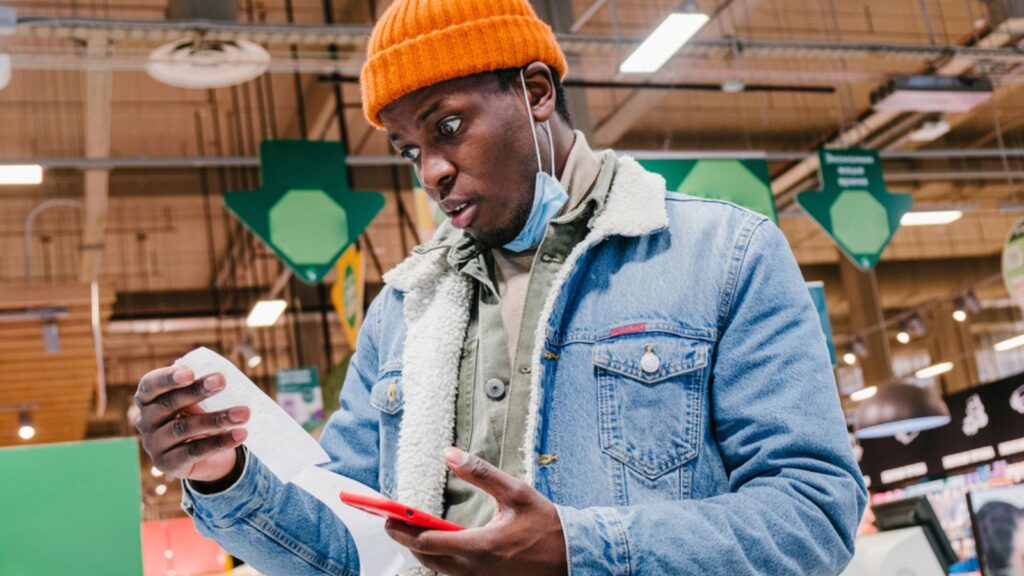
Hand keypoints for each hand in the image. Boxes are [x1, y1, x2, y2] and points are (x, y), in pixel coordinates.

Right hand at [135, 366, 249, 482]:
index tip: (189, 372)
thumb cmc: (197, 415)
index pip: (150, 384)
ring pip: (185, 428)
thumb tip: (218, 377)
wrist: (202, 457)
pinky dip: (220, 442)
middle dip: (197, 391)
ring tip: (244, 413)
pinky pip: (194, 451)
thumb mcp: (196, 400)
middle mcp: (145, 421)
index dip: (168, 378)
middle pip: (170, 404)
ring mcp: (154, 444)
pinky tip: (240, 434)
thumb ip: (200, 386)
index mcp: (147, 398)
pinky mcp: (167, 464)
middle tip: (222, 381)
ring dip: (217, 419)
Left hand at [385, 447, 567, 575]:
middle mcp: (476, 569)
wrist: (572, 556)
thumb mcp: (516, 492)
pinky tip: (434, 544)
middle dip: (403, 540)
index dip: (403, 529)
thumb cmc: (545, 524)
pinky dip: (438, 559)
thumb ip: (481, 473)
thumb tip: (450, 454)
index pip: (428, 542)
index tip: (386, 516)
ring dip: (420, 550)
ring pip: (437, 569)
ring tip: (406, 529)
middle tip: (389, 521)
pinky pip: (452, 574)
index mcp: (482, 546)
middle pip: (426, 558)